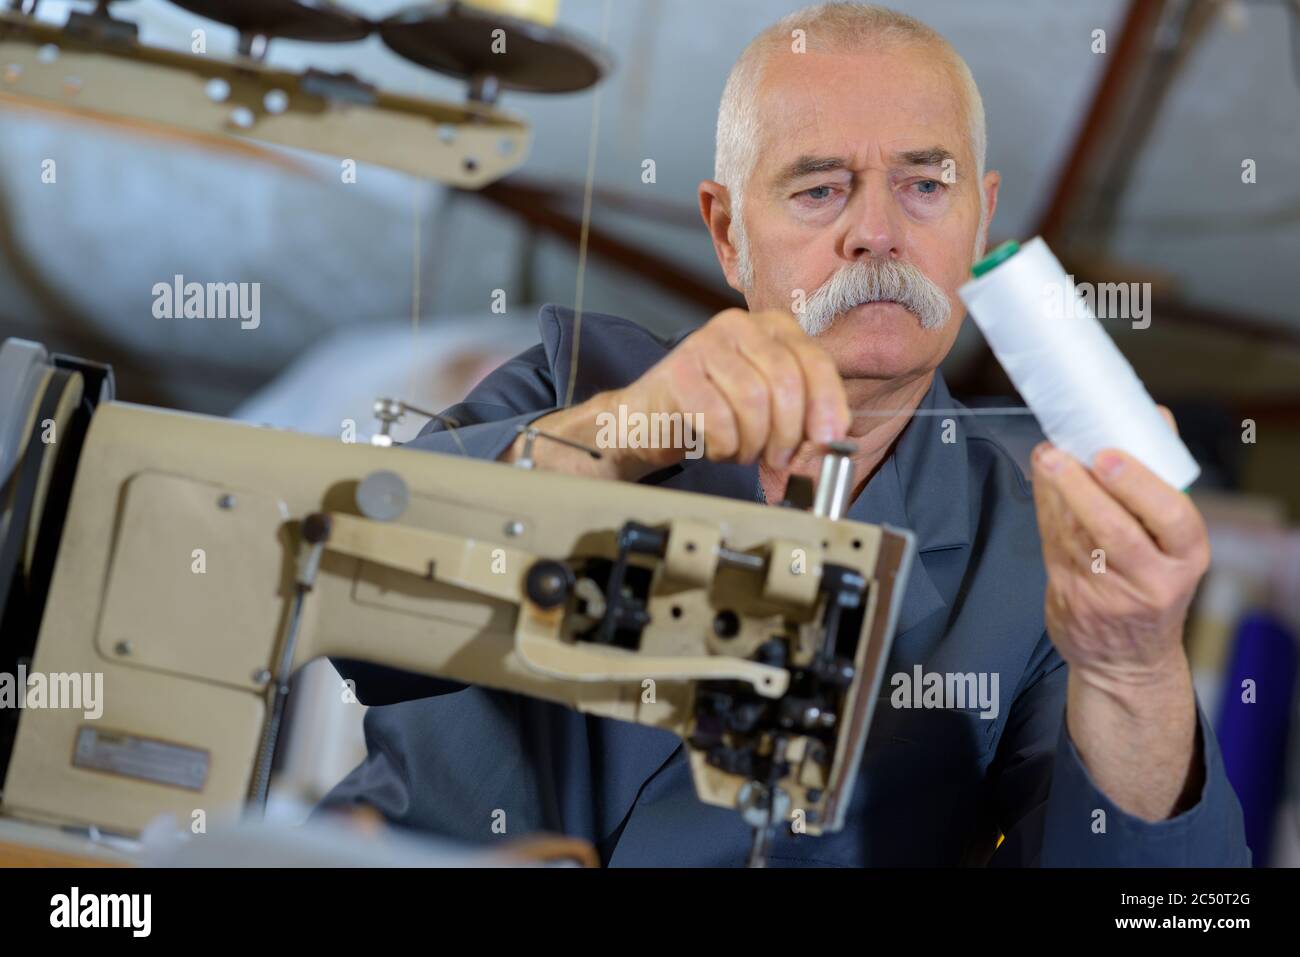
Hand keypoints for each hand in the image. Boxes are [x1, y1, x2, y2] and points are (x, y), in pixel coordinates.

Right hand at [506, 308, 849, 480]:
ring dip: (754, 441)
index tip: (827, 442)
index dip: (828, 407)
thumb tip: (832, 444)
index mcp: (772, 327)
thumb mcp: (769, 409)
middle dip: (789, 432)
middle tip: (779, 458)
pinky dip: (726, 445)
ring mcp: (704, 344)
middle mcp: (739, 326)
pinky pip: (718, 416)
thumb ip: (804, 418)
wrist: (646, 421)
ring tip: (743, 451)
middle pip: (787, 381)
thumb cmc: (712, 413)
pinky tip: (718, 448)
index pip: (816, 362)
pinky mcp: (677, 372)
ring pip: (754, 400)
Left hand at [1030, 407, 1209, 693]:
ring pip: (1076, 536)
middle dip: (1081, 488)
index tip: (1108, 456)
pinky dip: (1045, 510)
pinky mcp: (1071, 600)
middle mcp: (1153, 580)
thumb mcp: (1173, 543)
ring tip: (1047, 458)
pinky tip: (1042, 483)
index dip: (1138, 484)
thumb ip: (1160, 484)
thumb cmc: (1152, 582)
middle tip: (1058, 454)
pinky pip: (1053, 546)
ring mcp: (1108, 595)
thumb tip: (1155, 416)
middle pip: (1115, 530)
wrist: (1126, 659)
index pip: (1172, 518)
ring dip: (1055, 492)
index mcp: (1187, 558)